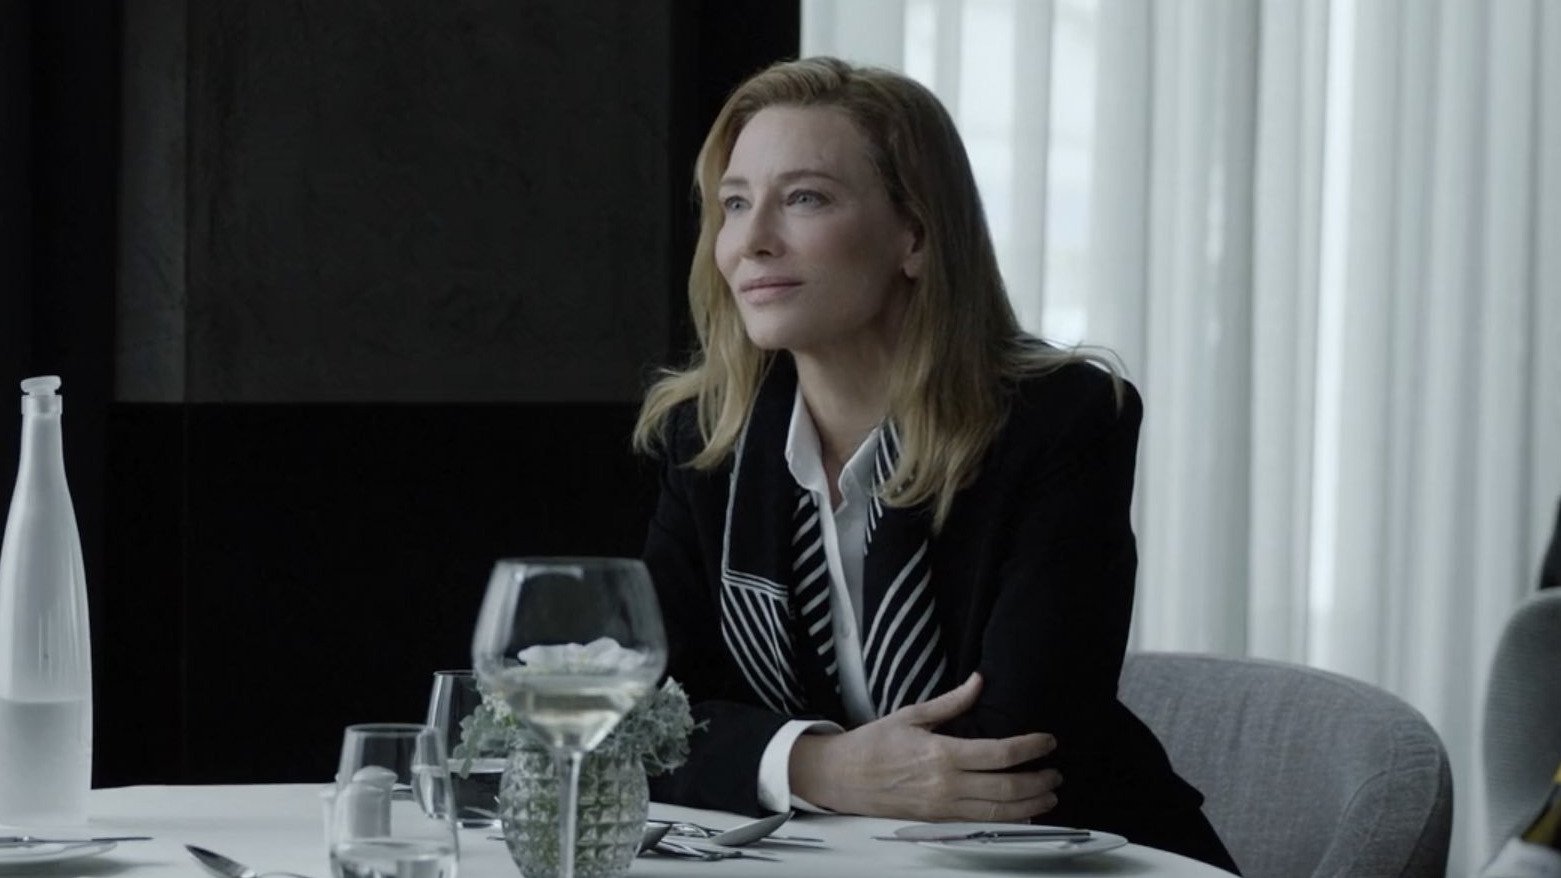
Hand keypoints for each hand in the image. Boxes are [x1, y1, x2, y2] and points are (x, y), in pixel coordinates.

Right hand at [787, 672, 1061, 820]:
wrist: (842, 777)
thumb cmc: (873, 744)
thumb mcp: (912, 714)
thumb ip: (952, 702)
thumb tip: (979, 681)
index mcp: (942, 753)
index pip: (999, 753)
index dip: (1030, 748)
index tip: (1048, 741)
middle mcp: (946, 784)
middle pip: (1007, 788)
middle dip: (1039, 781)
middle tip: (1056, 772)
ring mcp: (943, 807)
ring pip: (998, 811)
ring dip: (1031, 805)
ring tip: (1049, 795)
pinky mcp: (938, 821)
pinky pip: (981, 822)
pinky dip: (1007, 819)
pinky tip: (1022, 813)